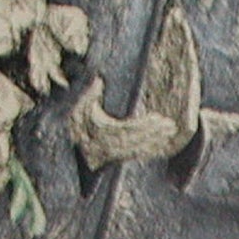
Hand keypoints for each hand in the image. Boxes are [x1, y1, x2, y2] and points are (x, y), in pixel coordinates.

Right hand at [67, 78, 182, 169]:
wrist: (67, 148)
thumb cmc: (75, 124)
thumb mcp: (79, 107)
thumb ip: (90, 94)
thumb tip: (99, 79)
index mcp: (102, 132)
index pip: (128, 129)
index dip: (145, 125)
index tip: (158, 118)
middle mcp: (108, 145)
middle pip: (137, 140)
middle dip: (156, 133)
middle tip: (171, 126)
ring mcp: (112, 154)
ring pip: (138, 149)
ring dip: (156, 142)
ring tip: (170, 133)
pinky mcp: (115, 159)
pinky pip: (135, 156)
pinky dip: (149, 151)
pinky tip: (160, 145)